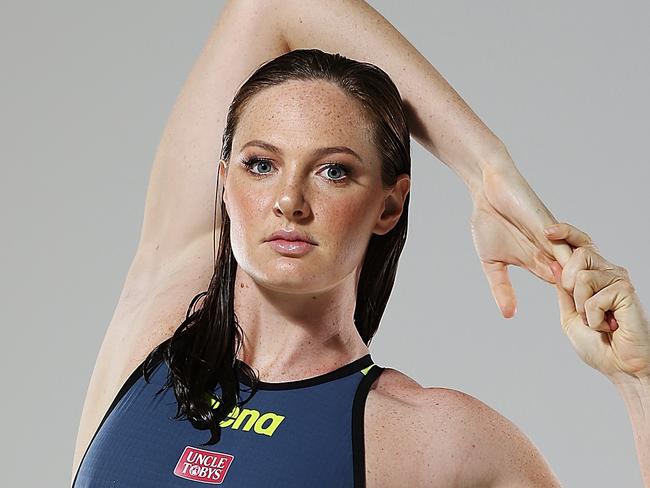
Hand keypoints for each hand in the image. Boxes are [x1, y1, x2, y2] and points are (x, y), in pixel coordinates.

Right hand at [469, 163, 573, 317]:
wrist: (486, 192)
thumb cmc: (489, 222)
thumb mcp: (492, 263)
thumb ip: (501, 287)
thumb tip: (508, 315)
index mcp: (538, 261)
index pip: (560, 286)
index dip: (572, 303)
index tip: (585, 326)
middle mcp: (550, 251)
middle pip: (574, 279)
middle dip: (584, 299)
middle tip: (596, 324)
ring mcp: (551, 239)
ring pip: (574, 265)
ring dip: (580, 285)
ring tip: (585, 305)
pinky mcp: (549, 226)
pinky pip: (565, 245)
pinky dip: (570, 262)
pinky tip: (572, 279)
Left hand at [545, 222, 649, 382]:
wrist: (621, 367)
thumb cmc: (599, 345)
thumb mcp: (571, 315)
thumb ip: (563, 291)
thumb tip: (553, 264)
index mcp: (594, 275)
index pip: (581, 245)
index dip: (566, 234)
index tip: (547, 231)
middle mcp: (609, 272)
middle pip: (578, 253)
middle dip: (568, 282)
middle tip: (581, 308)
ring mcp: (619, 280)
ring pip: (581, 276)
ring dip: (582, 306)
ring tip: (597, 321)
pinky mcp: (626, 290)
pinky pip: (593, 297)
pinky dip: (593, 317)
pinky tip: (608, 326)